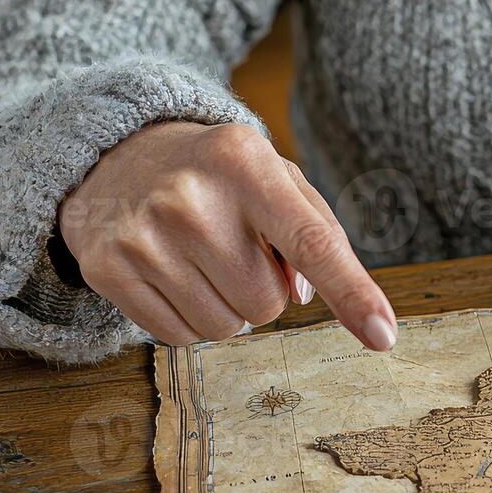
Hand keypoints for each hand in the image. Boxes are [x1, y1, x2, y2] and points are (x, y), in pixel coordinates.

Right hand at [59, 121, 397, 348]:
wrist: (117, 155)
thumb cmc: (220, 175)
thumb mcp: (277, 177)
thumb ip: (317, 231)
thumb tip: (311, 293)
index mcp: (245, 163)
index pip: (311, 243)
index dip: (352, 293)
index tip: (384, 335)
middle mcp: (190, 197)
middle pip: (268, 304)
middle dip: (266, 290)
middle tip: (238, 251)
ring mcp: (144, 235)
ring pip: (226, 328)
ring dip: (229, 308)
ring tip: (205, 261)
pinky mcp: (108, 269)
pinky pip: (180, 337)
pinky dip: (190, 318)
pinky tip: (175, 274)